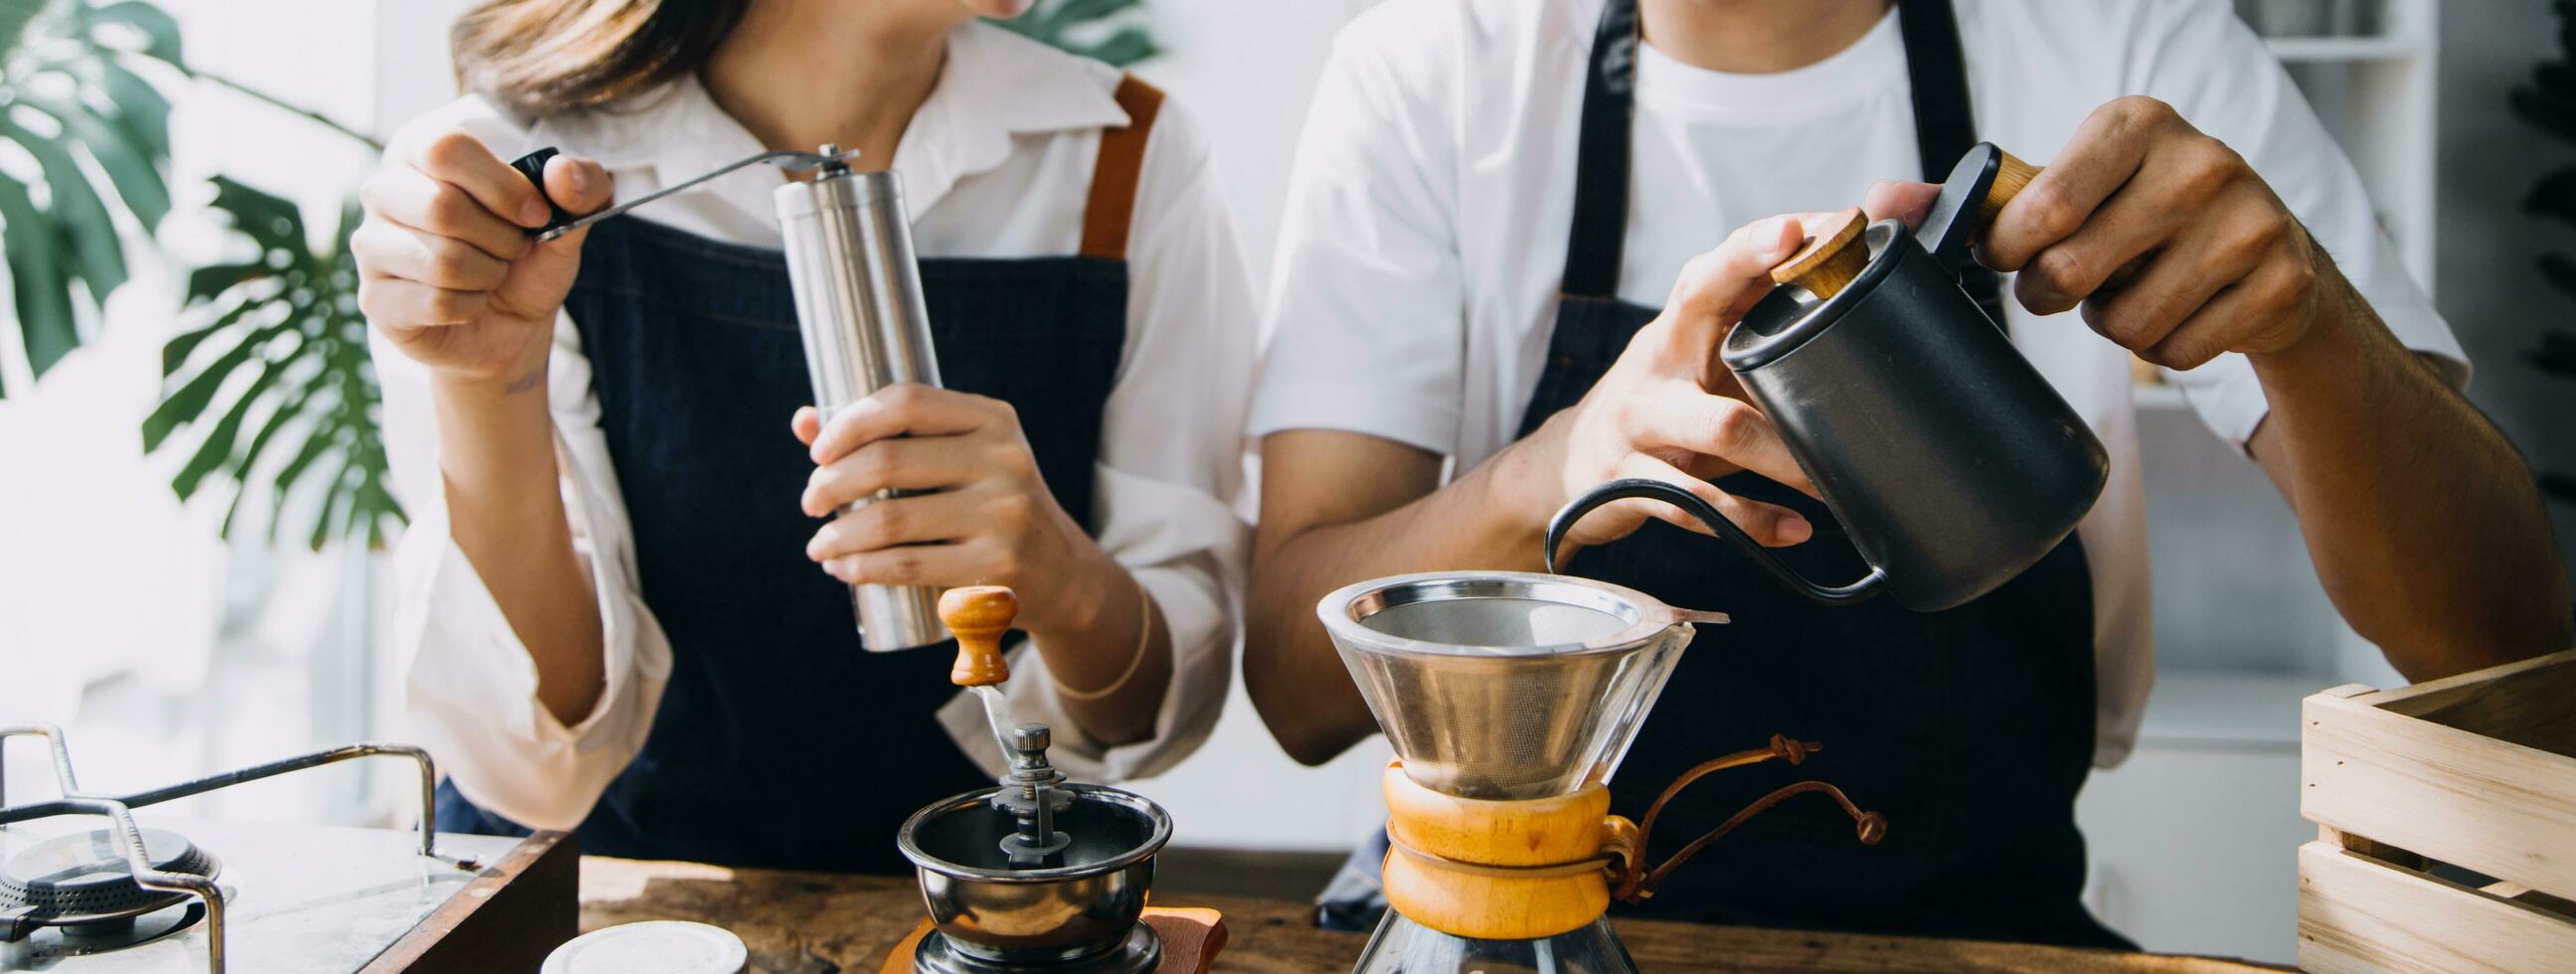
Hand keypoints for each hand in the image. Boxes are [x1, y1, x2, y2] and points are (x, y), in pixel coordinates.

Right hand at [354, 128, 612, 386]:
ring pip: (441, 261)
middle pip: (440, 206)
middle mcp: (383, 191)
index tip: (537, 214)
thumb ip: (580, 187)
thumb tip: (560, 172)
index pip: (445, 148)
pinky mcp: (375, 298)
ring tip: (491, 274)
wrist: (509, 326)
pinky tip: (471, 303)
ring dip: (488, 275)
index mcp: (421, 152)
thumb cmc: (529, 258)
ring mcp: (370, 245)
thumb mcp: (569, 218)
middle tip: (514, 250)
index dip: (501, 185)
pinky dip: (472, 306)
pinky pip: (436, 302)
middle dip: (500, 238)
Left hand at [793, 385, 1114, 635]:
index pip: (906, 402)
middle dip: (831, 483)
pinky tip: (843, 569)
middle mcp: (1005, 459)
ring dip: (837, 535)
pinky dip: (862, 568)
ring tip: (819, 545)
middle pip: (889, 461)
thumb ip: (890, 436)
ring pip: (891, 520)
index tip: (818, 451)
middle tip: (810, 503)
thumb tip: (804, 421)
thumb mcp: (960, 459)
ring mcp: (1005, 514)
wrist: (1061, 572)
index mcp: (993, 419)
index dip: (850, 422)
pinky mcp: (998, 566)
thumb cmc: (991, 506)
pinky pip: (909, 565)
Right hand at [1517, 214, 1825, 550]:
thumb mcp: (1712, 359)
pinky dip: (1750, 521)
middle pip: (1699, 300)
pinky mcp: (1629, 479)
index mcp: (1682, 322)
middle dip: (1748, 270)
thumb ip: (1780, 318)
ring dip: (1782, 455)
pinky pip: (1696, 504)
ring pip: (1719, 425)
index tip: (1799, 224)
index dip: (1755, 245)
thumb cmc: (1668, 401)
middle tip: (1800, 257)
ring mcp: (1640, 417)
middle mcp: (1658, 356)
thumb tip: (1884, 234)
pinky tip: (1792, 530)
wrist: (1571, 465)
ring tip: (1830, 479)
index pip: (1719, 267)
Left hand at [1974, 96, 2329, 368]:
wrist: (2267, 245)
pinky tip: (2184, 309)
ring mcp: (2250, 223)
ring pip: (2126, 324)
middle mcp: (2201, 164)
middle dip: (2050, 293)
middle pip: (2071, 271)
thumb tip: (1884, 202)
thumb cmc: (2144, 212)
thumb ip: (1988, 198)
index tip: (2008, 254)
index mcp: (2138, 125)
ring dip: (2113, 323)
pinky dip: (2164, 346)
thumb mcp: (2075, 184)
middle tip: (2066, 282)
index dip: (2008, 248)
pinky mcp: (2283, 282)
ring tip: (2136, 288)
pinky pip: (2179, 351)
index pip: (2044, 206)